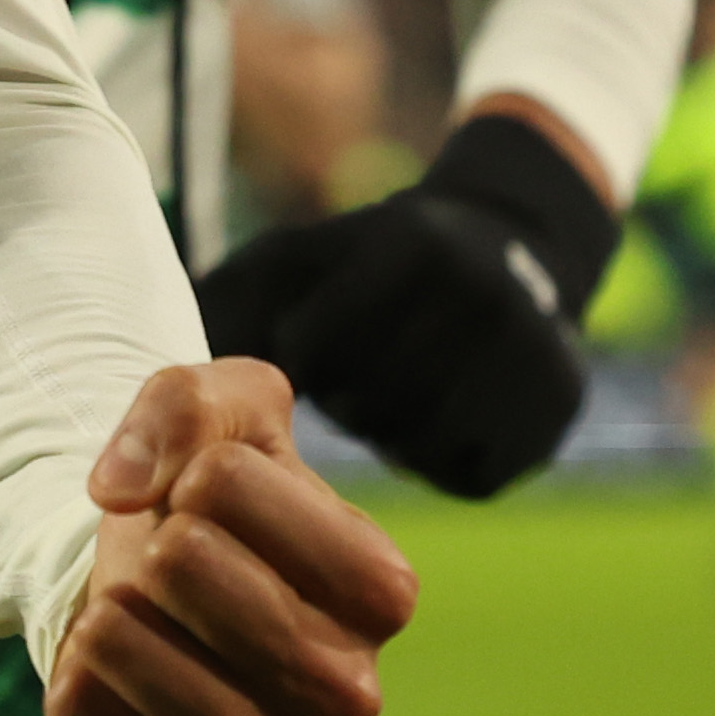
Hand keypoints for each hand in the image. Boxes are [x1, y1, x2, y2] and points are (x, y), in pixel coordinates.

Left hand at [44, 358, 416, 715]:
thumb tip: (118, 488)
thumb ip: (184, 404)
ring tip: (133, 615)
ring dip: (102, 610)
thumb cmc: (206, 499)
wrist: (152, 590)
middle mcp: (350, 693)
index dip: (193, 470)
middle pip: (179, 562)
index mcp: (382, 588)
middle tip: (169, 563)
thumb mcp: (218, 407)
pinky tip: (109, 673)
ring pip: (126, 648)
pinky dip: (71, 680)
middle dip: (147, 540)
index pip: (223, 484)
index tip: (210, 499)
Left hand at [196, 109, 611, 499]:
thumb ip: (229, 301)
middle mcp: (485, 295)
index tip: (309, 346)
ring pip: (419, 444)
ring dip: (387, 433)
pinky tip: (431, 419)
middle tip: (351, 378)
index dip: (300, 357)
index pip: (314, 349)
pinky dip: (438, 461)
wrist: (509, 242)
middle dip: (345, 398)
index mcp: (411, 245)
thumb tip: (156, 384)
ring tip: (386, 395)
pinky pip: (469, 473)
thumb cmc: (367, 262)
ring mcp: (534, 354)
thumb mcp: (301, 255)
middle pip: (368, 403)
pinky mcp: (558, 412)